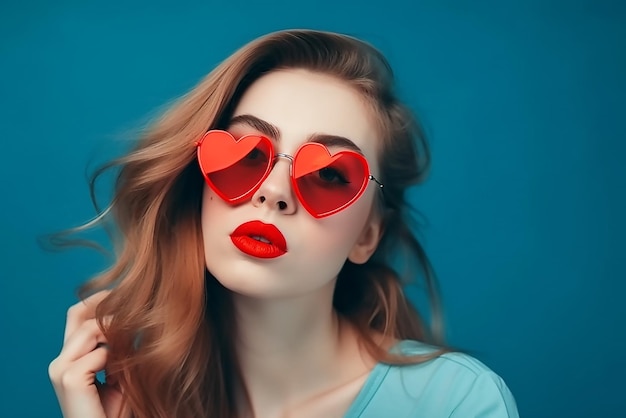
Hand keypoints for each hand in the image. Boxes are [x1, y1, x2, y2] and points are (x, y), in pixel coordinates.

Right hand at [49, 290, 125, 417]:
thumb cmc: (115, 410)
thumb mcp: (120, 370)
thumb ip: (118, 345)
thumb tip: (131, 311)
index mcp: (69, 357)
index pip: (77, 314)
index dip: (99, 299)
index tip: (125, 293)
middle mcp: (60, 361)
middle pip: (80, 315)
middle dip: (109, 312)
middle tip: (133, 315)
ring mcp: (60, 369)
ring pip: (91, 329)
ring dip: (116, 338)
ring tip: (128, 355)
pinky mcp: (69, 379)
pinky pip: (100, 354)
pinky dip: (115, 361)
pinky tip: (118, 378)